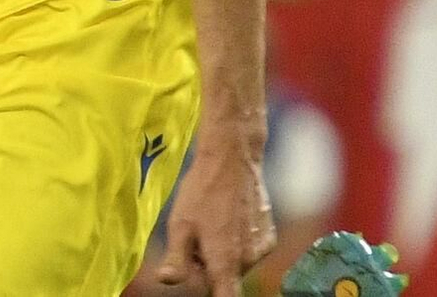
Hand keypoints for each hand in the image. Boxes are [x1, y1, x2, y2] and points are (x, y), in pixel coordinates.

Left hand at [157, 138, 274, 294]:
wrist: (234, 156)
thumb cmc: (202, 189)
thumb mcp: (180, 224)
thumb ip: (176, 259)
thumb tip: (166, 280)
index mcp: (225, 262)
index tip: (204, 280)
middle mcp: (248, 261)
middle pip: (222, 279)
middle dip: (206, 267)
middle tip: (195, 237)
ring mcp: (261, 248)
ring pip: (235, 264)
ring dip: (222, 254)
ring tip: (212, 223)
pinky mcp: (269, 236)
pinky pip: (249, 251)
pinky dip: (238, 242)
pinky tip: (229, 218)